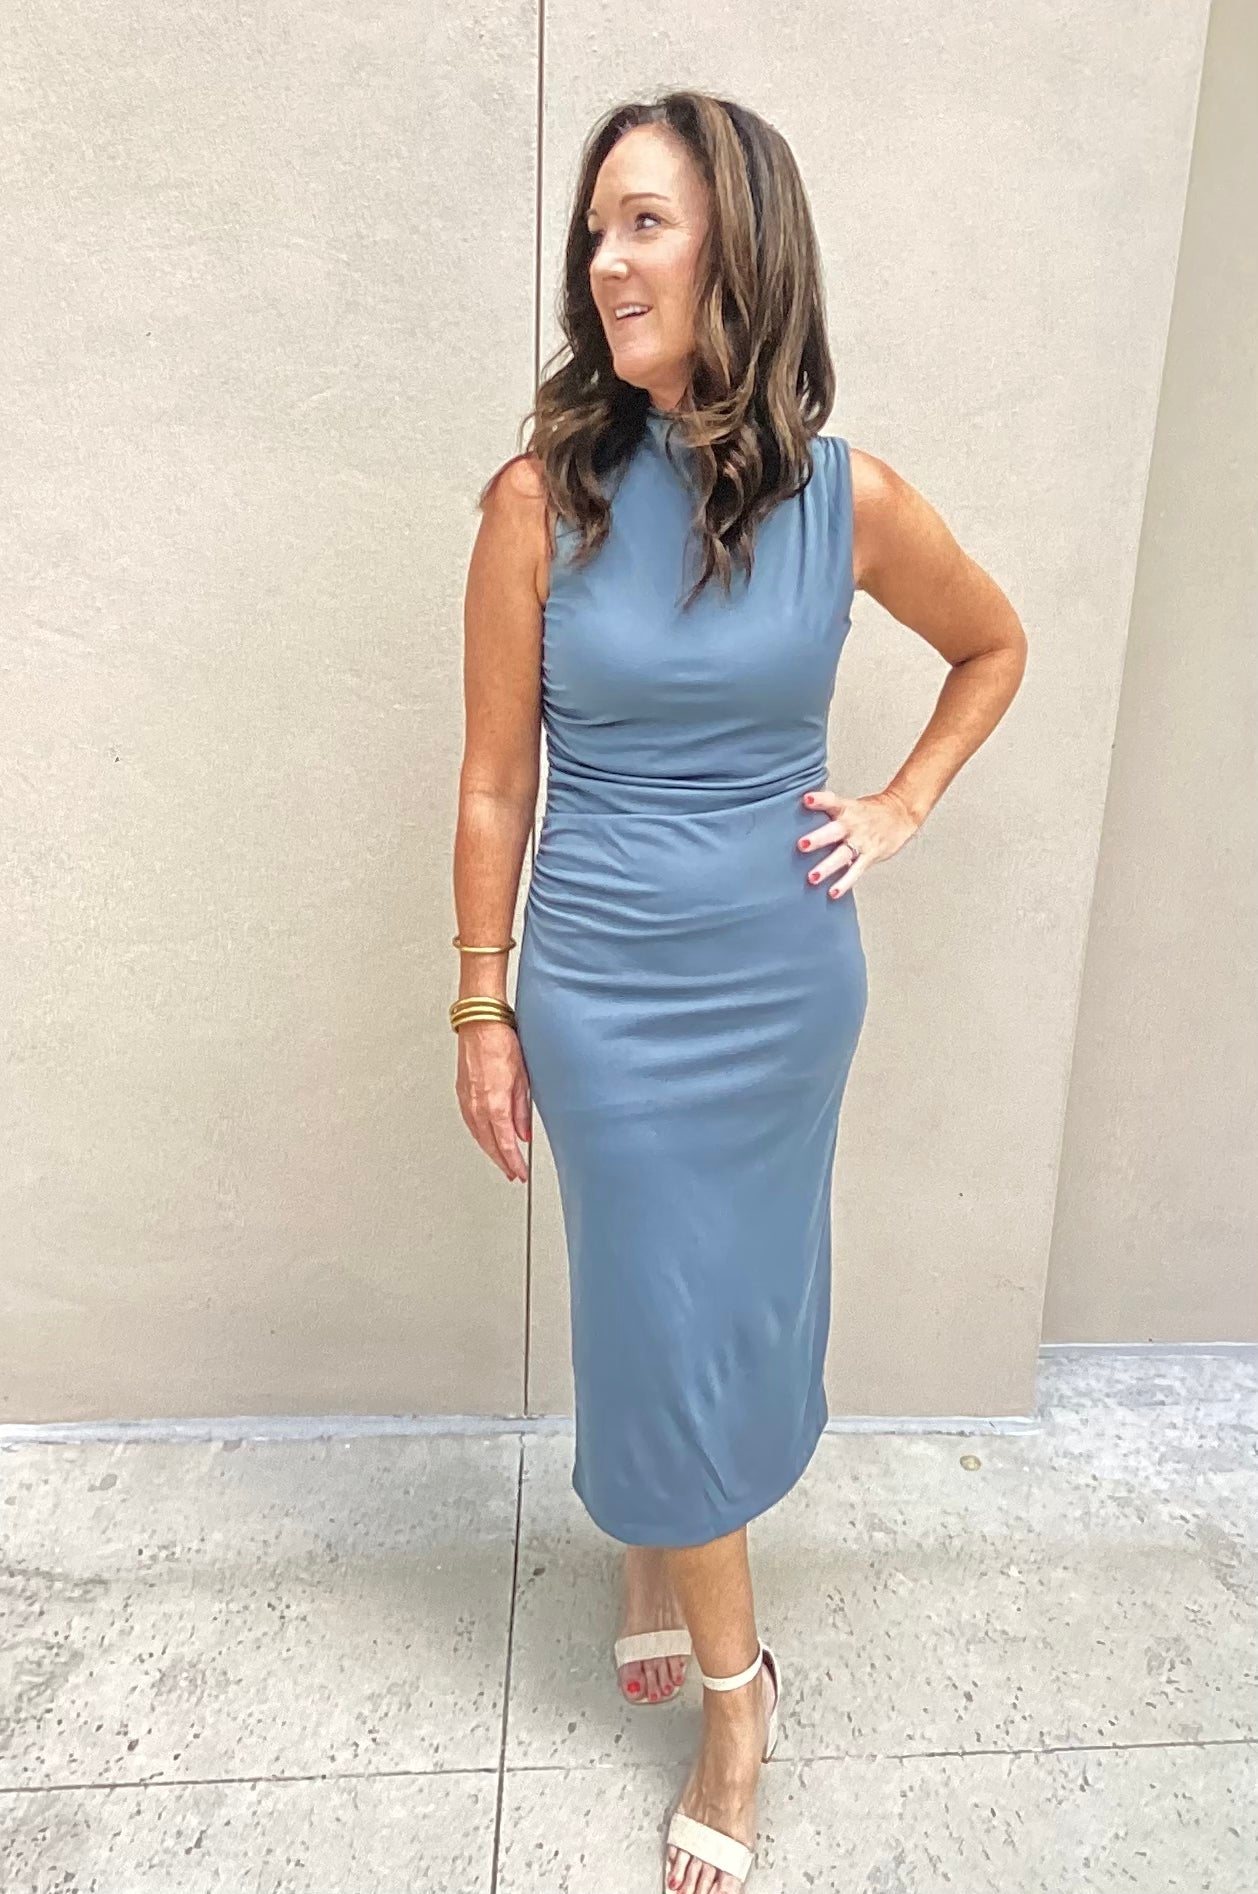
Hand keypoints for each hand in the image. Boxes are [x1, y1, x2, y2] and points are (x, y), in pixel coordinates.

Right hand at [455, 1019, 531, 1181]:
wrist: (481, 1024)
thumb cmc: (501, 1043)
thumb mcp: (522, 1078)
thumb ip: (521, 1110)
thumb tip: (523, 1132)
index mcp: (494, 1102)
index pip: (504, 1143)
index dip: (513, 1162)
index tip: (520, 1172)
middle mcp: (477, 1104)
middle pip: (489, 1144)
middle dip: (502, 1162)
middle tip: (513, 1173)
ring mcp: (466, 1100)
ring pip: (478, 1136)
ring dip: (490, 1151)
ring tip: (502, 1161)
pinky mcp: (461, 1094)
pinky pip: (470, 1123)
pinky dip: (480, 1136)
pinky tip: (486, 1139)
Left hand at [796, 785, 919, 897]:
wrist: (901, 814)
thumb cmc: (868, 811)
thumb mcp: (849, 804)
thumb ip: (827, 809)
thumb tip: (797, 810)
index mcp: (846, 809)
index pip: (831, 801)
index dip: (820, 800)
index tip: (807, 800)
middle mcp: (852, 825)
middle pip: (834, 831)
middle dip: (818, 838)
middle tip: (802, 845)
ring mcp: (861, 842)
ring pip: (843, 854)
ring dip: (827, 866)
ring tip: (813, 877)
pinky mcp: (870, 856)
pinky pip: (856, 871)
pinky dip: (845, 882)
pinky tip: (833, 892)